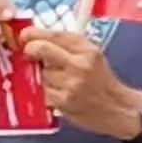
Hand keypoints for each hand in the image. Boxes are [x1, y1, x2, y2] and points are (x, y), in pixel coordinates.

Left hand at [20, 28, 141, 139]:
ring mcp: (70, 83)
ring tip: (54, 80)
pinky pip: (42, 91)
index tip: (25, 35)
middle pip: (42, 49)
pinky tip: (56, 93)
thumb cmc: (101, 81)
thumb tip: (37, 39)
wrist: (117, 109)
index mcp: (87, 50)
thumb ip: (68, 47)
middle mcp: (79, 64)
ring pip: (40, 73)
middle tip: (28, 54)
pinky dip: (45, 92)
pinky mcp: (63, 101)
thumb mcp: (92, 56)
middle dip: (30, 50)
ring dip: (41, 76)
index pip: (56, 35)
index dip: (35, 33)